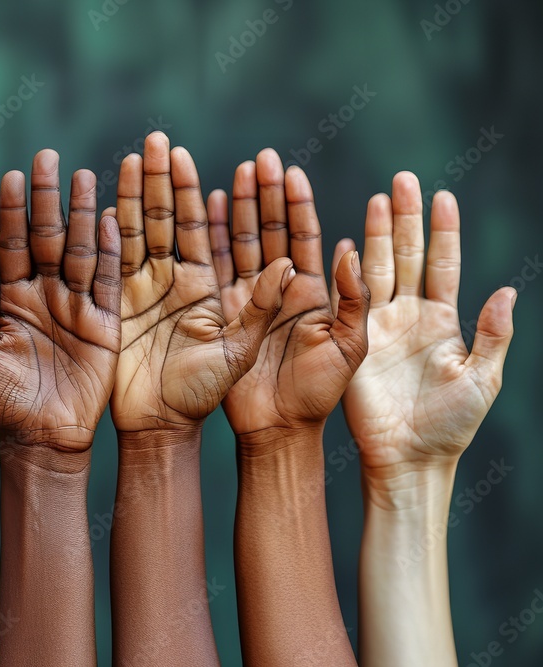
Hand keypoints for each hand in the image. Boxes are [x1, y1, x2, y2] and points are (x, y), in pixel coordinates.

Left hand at [0, 149, 121, 455]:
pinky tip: (109, 219)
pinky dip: (110, 252)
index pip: (9, 243)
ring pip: (80, 250)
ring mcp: (74, 304)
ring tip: (82, 176)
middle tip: (46, 157)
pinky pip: (108, 281)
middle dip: (46, 198)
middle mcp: (41, 292)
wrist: (40, 437)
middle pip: (46, 236)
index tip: (10, 174)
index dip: (10, 210)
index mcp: (6, 295)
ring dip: (81, 214)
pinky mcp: (103, 321)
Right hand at [111, 132, 291, 433]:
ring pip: (152, 230)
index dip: (255, 199)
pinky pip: (120, 259)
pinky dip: (116, 230)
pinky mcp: (126, 303)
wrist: (171, 430)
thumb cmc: (227, 400)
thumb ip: (273, 309)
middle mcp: (197, 281)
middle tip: (171, 141)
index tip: (261, 163)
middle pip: (190, 219)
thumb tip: (292, 262)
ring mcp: (159, 289)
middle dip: (181, 179)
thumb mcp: (253, 356)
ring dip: (146, 193)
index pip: (248, 233)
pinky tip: (114, 199)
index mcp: (237, 290)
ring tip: (142, 155)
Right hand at [211, 150, 369, 438]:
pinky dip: (201, 238)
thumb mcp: (350, 349)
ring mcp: (240, 299)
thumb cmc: (318, 397)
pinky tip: (201, 208)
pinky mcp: (212, 314)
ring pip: (233, 242)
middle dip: (261, 193)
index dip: (296, 205)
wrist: (274, 432)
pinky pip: (205, 268)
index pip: (302, 237)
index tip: (290, 172)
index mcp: (309, 293)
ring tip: (226, 171)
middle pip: (265, 230)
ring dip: (229, 206)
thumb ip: (354, 300)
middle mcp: (273, 289)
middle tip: (258, 158)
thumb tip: (354, 249)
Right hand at [342, 173, 514, 477]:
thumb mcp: (482, 378)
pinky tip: (348, 243)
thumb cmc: (450, 424)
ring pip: (378, 269)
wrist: (407, 458)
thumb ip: (493, 335)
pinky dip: (348, 272)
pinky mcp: (352, 342)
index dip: (443, 231)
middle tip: (402, 180)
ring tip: (378, 199)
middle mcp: (408, 316)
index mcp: (442, 320)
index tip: (443, 196)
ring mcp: (378, 326)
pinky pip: (348, 301)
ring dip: (378, 234)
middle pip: (407, 256)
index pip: (443, 264)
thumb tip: (507, 291)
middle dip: (406, 218)